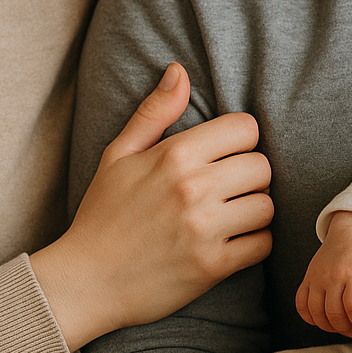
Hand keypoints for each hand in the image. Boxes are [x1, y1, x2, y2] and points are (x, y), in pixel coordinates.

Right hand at [31, 63, 272, 348]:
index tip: (222, 155)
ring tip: (229, 215)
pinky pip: (262, 244)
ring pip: (266, 205)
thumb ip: (154, 111)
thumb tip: (180, 70)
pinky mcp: (213, 266)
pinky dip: (253, 244)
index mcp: (175, 155)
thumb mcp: (118, 155)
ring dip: (253, 210)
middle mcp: (194, 188)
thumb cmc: (103, 215)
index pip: (246, 128)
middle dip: (248, 175)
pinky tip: (230, 241)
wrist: (85, 282)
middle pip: (262, 166)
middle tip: (226, 188)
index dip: (238, 140)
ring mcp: (205, 229)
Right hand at [296, 210, 351, 338]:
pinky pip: (301, 305)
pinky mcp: (307, 278)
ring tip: (342, 322)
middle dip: (346, 328)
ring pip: (316, 314)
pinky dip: (310, 317)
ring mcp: (317, 277)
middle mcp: (332, 275)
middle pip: (333, 315)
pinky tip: (324, 316)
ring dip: (329, 325)